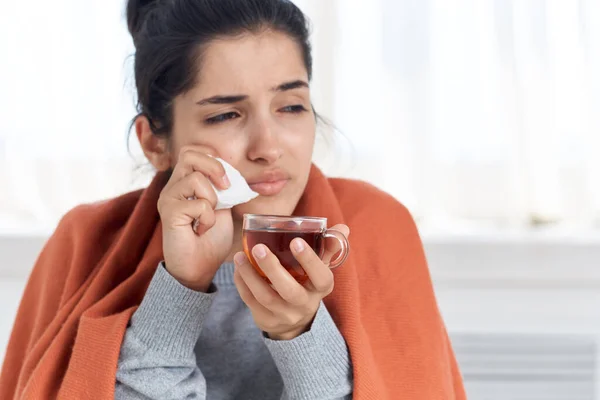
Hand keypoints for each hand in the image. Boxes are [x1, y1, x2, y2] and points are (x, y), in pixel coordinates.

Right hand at [158, 146, 233, 291]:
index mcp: (184, 182)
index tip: (228, 180)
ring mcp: (168, 199)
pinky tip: (202, 230)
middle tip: (225, 187)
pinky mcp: (169, 213)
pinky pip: (198, 204)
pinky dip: (208, 218)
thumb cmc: (210, 240)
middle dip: (214, 167)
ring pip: (195, 178)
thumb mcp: (223, 207)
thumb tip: (232, 172)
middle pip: (189, 154)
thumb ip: (223, 188)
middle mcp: (172, 187)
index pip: (193, 151)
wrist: (199, 268)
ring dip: (213, 198)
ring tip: (209, 217)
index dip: (213, 159)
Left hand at [233, 224, 349, 339]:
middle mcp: (305, 304)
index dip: (309, 260)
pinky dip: (242, 284)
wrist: (295, 320)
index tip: (296, 241)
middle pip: (290, 291)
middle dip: (273, 269)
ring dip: (251, 275)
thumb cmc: (308, 282)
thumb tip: (342, 228)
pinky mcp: (266, 320)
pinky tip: (238, 268)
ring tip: (240, 256)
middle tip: (259, 248)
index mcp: (322, 288)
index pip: (321, 276)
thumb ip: (328, 247)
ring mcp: (285, 315)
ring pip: (266, 297)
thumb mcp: (320, 267)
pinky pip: (251, 302)